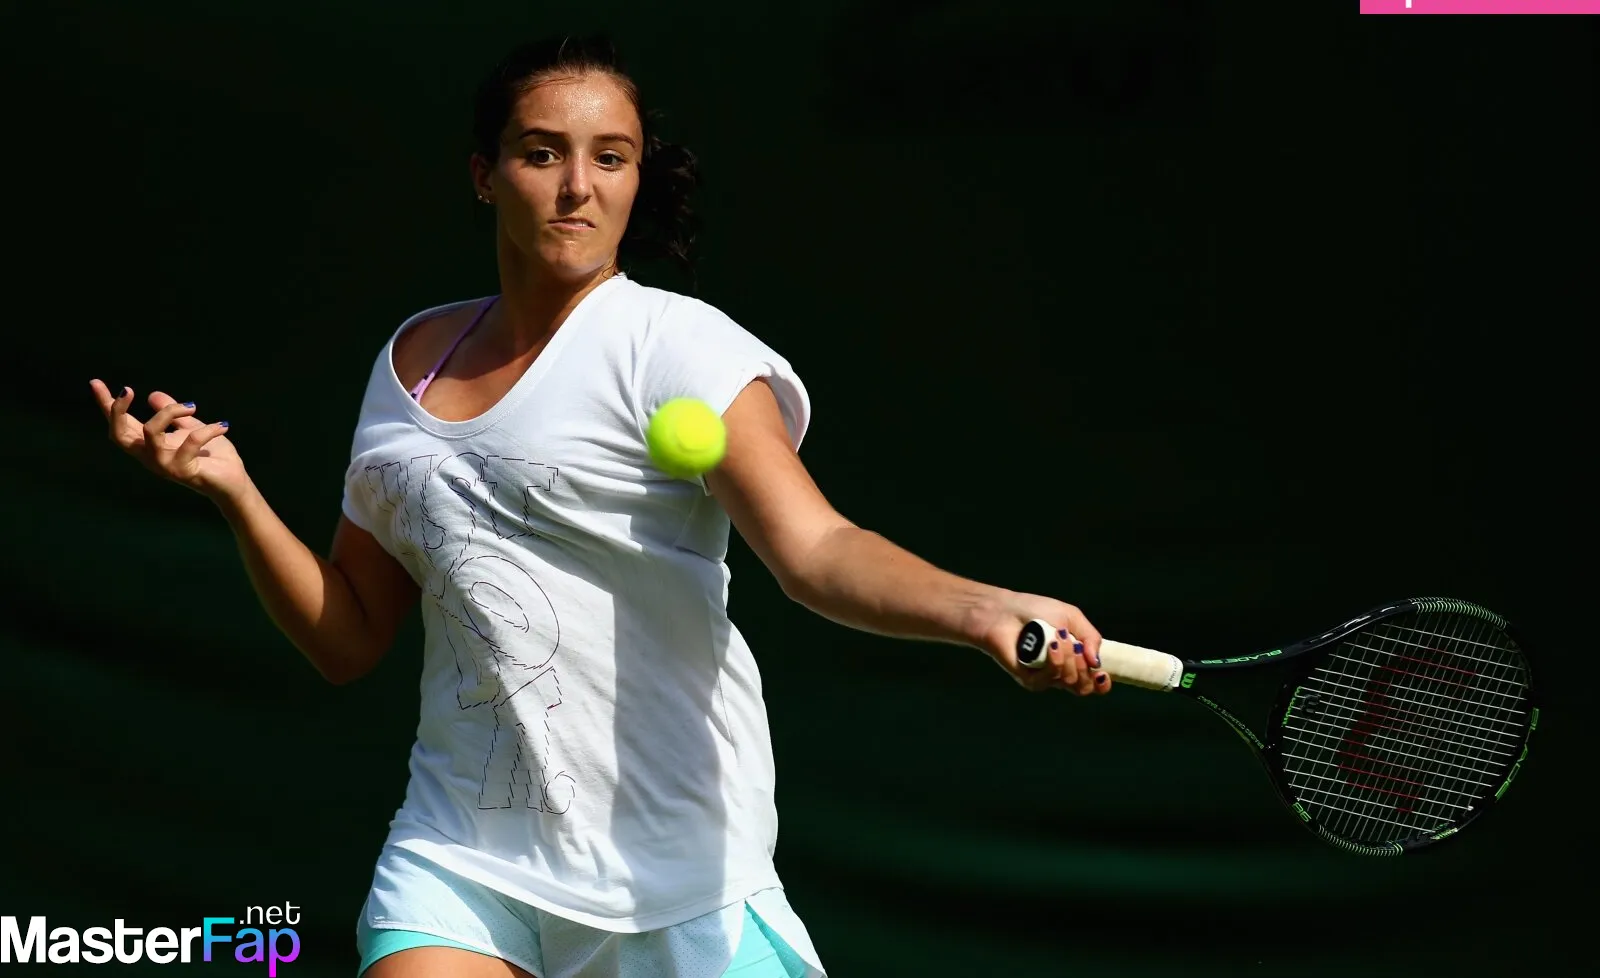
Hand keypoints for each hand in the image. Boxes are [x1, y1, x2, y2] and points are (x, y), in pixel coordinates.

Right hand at [90, 380, 249, 502]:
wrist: (233, 482)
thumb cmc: (212, 456)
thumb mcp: (190, 428)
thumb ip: (172, 415)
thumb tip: (152, 395)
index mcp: (149, 446)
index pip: (121, 425)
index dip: (107, 405)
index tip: (95, 382)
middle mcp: (150, 457)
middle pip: (119, 435)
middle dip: (118, 411)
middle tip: (127, 389)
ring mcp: (165, 466)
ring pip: (150, 434)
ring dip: (169, 413)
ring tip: (192, 406)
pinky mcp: (184, 472)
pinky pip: (189, 443)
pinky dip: (206, 430)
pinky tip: (222, 426)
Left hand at [978, 592, 1110, 695]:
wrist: (1006, 610)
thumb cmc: (1036, 611)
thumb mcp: (1072, 617)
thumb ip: (1091, 638)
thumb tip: (1098, 663)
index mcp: (1074, 659)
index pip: (1093, 683)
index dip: (1102, 684)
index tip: (1103, 673)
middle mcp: (1061, 672)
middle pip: (1084, 687)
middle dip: (1086, 668)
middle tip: (1076, 647)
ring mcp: (1044, 677)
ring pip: (1069, 682)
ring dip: (1069, 658)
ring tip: (1058, 637)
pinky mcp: (1028, 679)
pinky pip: (1048, 680)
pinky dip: (1054, 661)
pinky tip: (1050, 646)